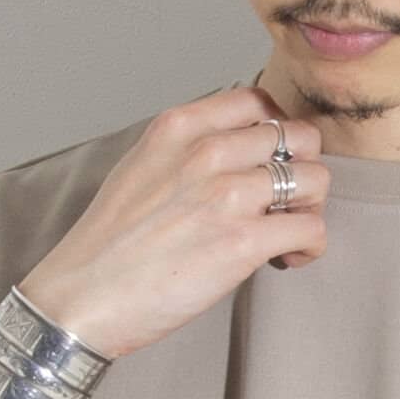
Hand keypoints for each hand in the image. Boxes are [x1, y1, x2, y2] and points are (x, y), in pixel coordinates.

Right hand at [15, 85, 328, 360]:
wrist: (84, 295)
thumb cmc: (108, 247)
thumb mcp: (139, 168)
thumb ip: (185, 153)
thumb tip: (229, 160)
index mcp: (180, 127)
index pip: (258, 103)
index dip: (276, 135)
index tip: (268, 166)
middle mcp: (207, 152)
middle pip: (297, 137)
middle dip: (301, 171)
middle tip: (282, 206)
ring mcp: (228, 195)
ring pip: (315, 179)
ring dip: (310, 209)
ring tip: (284, 235)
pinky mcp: (243, 243)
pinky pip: (311, 228)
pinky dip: (309, 246)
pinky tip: (285, 260)